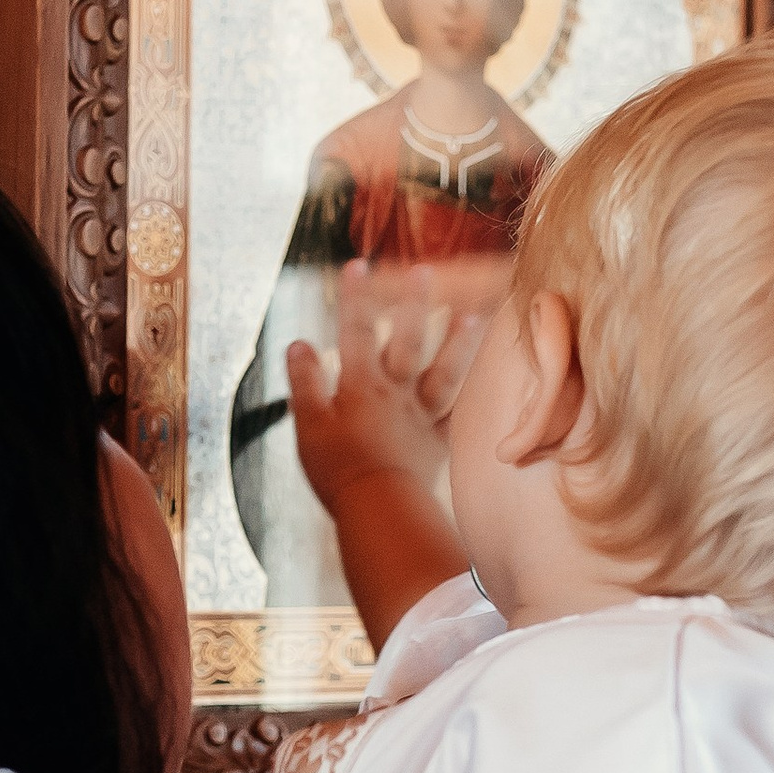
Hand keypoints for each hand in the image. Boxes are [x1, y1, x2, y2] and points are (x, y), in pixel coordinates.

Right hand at [285, 261, 484, 517]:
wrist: (378, 508)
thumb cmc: (337, 469)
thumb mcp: (308, 425)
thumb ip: (304, 382)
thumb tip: (297, 343)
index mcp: (360, 387)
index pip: (354, 333)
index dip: (355, 298)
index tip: (358, 264)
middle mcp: (395, 394)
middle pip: (405, 341)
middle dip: (413, 304)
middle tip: (424, 271)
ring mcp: (420, 418)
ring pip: (442, 373)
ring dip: (457, 344)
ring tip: (472, 317)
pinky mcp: (435, 445)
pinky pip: (453, 417)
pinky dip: (464, 399)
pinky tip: (476, 383)